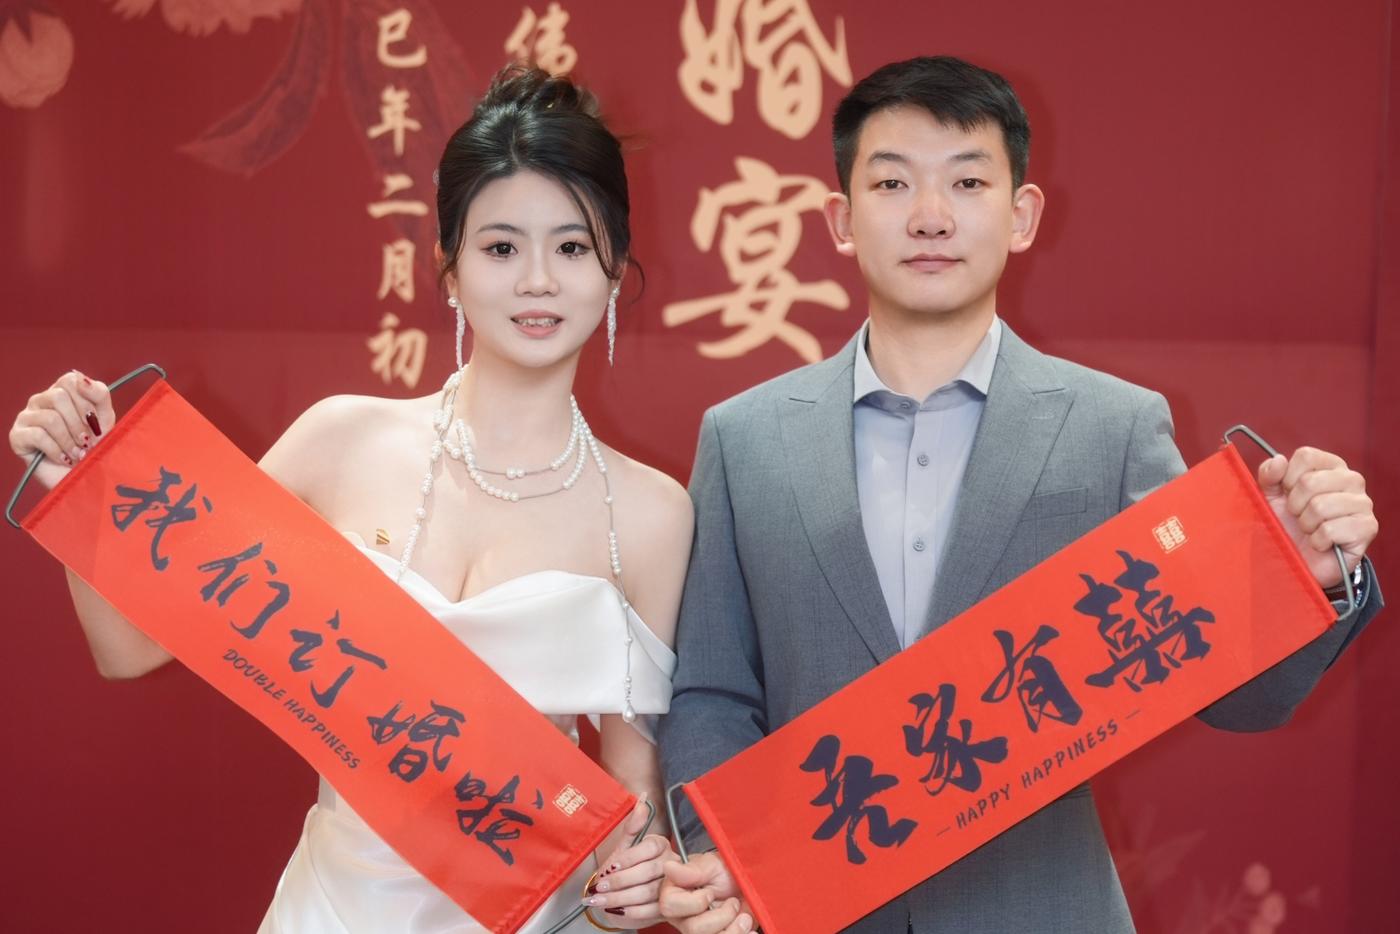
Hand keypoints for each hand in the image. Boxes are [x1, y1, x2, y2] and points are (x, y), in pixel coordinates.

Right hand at [9, 370, 113, 489]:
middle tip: (88, 443)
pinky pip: (37, 435)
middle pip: (58, 397)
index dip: (87, 403)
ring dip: (70, 440)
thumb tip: (80, 378)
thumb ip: (99, 394)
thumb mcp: (105, 419)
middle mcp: (41, 400)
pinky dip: (57, 450)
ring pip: (50, 418)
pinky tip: (65, 459)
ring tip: (78, 454)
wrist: (87, 479)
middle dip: (79, 424)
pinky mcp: (17, 436)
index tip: (96, 424)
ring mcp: (26, 417)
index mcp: (62, 391)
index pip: (70, 380)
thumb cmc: (96, 448)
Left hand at [582, 796, 677, 928]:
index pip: (649, 848)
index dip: (629, 858)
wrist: (626, 892)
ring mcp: (670, 887)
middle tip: (601, 886)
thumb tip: (642, 798)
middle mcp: (670, 864)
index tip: (611, 866)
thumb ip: (633, 825)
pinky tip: (614, 911)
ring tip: (600, 900)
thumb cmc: (624, 867)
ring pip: (647, 893)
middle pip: (648, 872)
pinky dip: (630, 912)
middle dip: (620, 881)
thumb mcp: (625, 845)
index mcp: (660, 845)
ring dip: (620, 898)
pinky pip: (650, 911)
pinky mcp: (666, 907)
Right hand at [659, 851, 752, 933]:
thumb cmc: (726, 871)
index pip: (669, 906)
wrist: (747, 885)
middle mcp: (683, 917)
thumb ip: (691, 870)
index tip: (710, 892)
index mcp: (675, 895)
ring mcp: (699, 931)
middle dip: (721, 916)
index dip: (694, 902)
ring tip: (744, 917)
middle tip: (733, 902)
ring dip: (734, 930)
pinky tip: (748, 929)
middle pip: (692, 929)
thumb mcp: (711, 865)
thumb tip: (669, 867)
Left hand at [1257, 447, 1377, 588]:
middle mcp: (1351, 479)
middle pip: (1310, 482)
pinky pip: (1331, 530)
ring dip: (1306, 524)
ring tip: (1310, 530)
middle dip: (1294, 506)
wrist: (1299, 560)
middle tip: (1298, 517)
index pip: (1306, 456)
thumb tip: (1279, 460)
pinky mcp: (1367, 528)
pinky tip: (1321, 543)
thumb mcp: (1269, 496)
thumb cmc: (1286, 524)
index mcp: (1330, 466)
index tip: (1287, 494)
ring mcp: (1363, 503)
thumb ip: (1269, 475)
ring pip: (1320, 506)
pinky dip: (1318, 541)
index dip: (1287, 478)